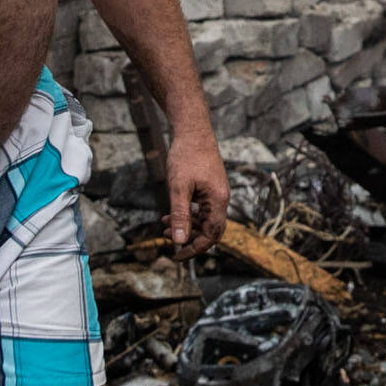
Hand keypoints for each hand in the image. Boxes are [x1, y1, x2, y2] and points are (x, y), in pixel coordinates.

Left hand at [162, 131, 228, 259]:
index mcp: (218, 201)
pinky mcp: (210, 187)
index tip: (177, 254)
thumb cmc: (186, 156)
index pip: (212, 235)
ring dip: (187, 226)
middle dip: (190, 239)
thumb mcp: (179, 188)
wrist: (193, 130)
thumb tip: (179, 241)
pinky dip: (188, 214)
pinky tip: (171, 213)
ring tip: (164, 226)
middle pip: (211, 230)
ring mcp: (217, 193)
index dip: (195, 248)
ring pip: (205, 220)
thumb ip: (180, 215)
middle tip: (168, 242)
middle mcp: (221, 198)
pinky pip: (202, 209)